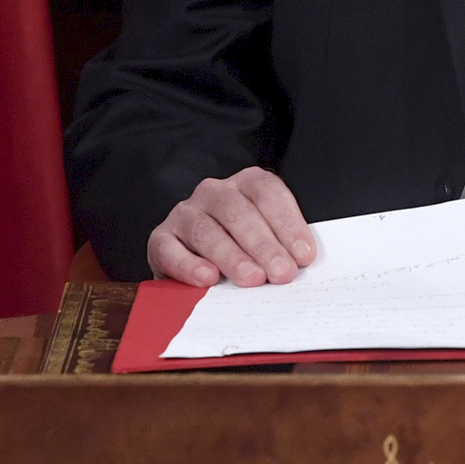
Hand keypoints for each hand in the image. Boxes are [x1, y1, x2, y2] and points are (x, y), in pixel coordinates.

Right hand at [147, 167, 317, 287]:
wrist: (191, 255)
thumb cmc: (241, 247)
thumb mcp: (265, 238)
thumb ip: (282, 245)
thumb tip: (300, 265)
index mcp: (246, 184)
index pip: (269, 195)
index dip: (288, 225)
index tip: (304, 256)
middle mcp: (214, 192)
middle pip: (240, 213)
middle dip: (264, 245)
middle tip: (281, 273)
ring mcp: (185, 213)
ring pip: (207, 231)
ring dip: (232, 257)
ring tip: (252, 279)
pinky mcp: (161, 238)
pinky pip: (170, 249)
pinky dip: (189, 265)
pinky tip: (207, 279)